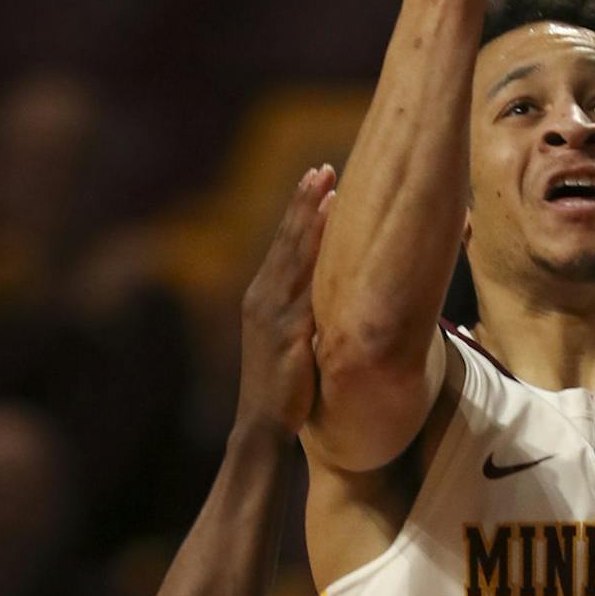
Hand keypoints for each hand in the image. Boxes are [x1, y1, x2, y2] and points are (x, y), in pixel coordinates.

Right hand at [235, 167, 334, 436]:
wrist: (263, 427)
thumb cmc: (283, 392)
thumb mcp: (291, 345)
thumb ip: (305, 318)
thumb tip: (330, 302)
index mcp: (262, 299)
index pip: (283, 246)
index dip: (298, 212)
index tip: (316, 180)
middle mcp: (262, 298)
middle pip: (287, 240)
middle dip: (304, 202)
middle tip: (324, 169)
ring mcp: (273, 313)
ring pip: (294, 255)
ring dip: (311, 218)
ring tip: (328, 186)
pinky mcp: (287, 330)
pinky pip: (308, 286)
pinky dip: (318, 256)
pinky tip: (332, 237)